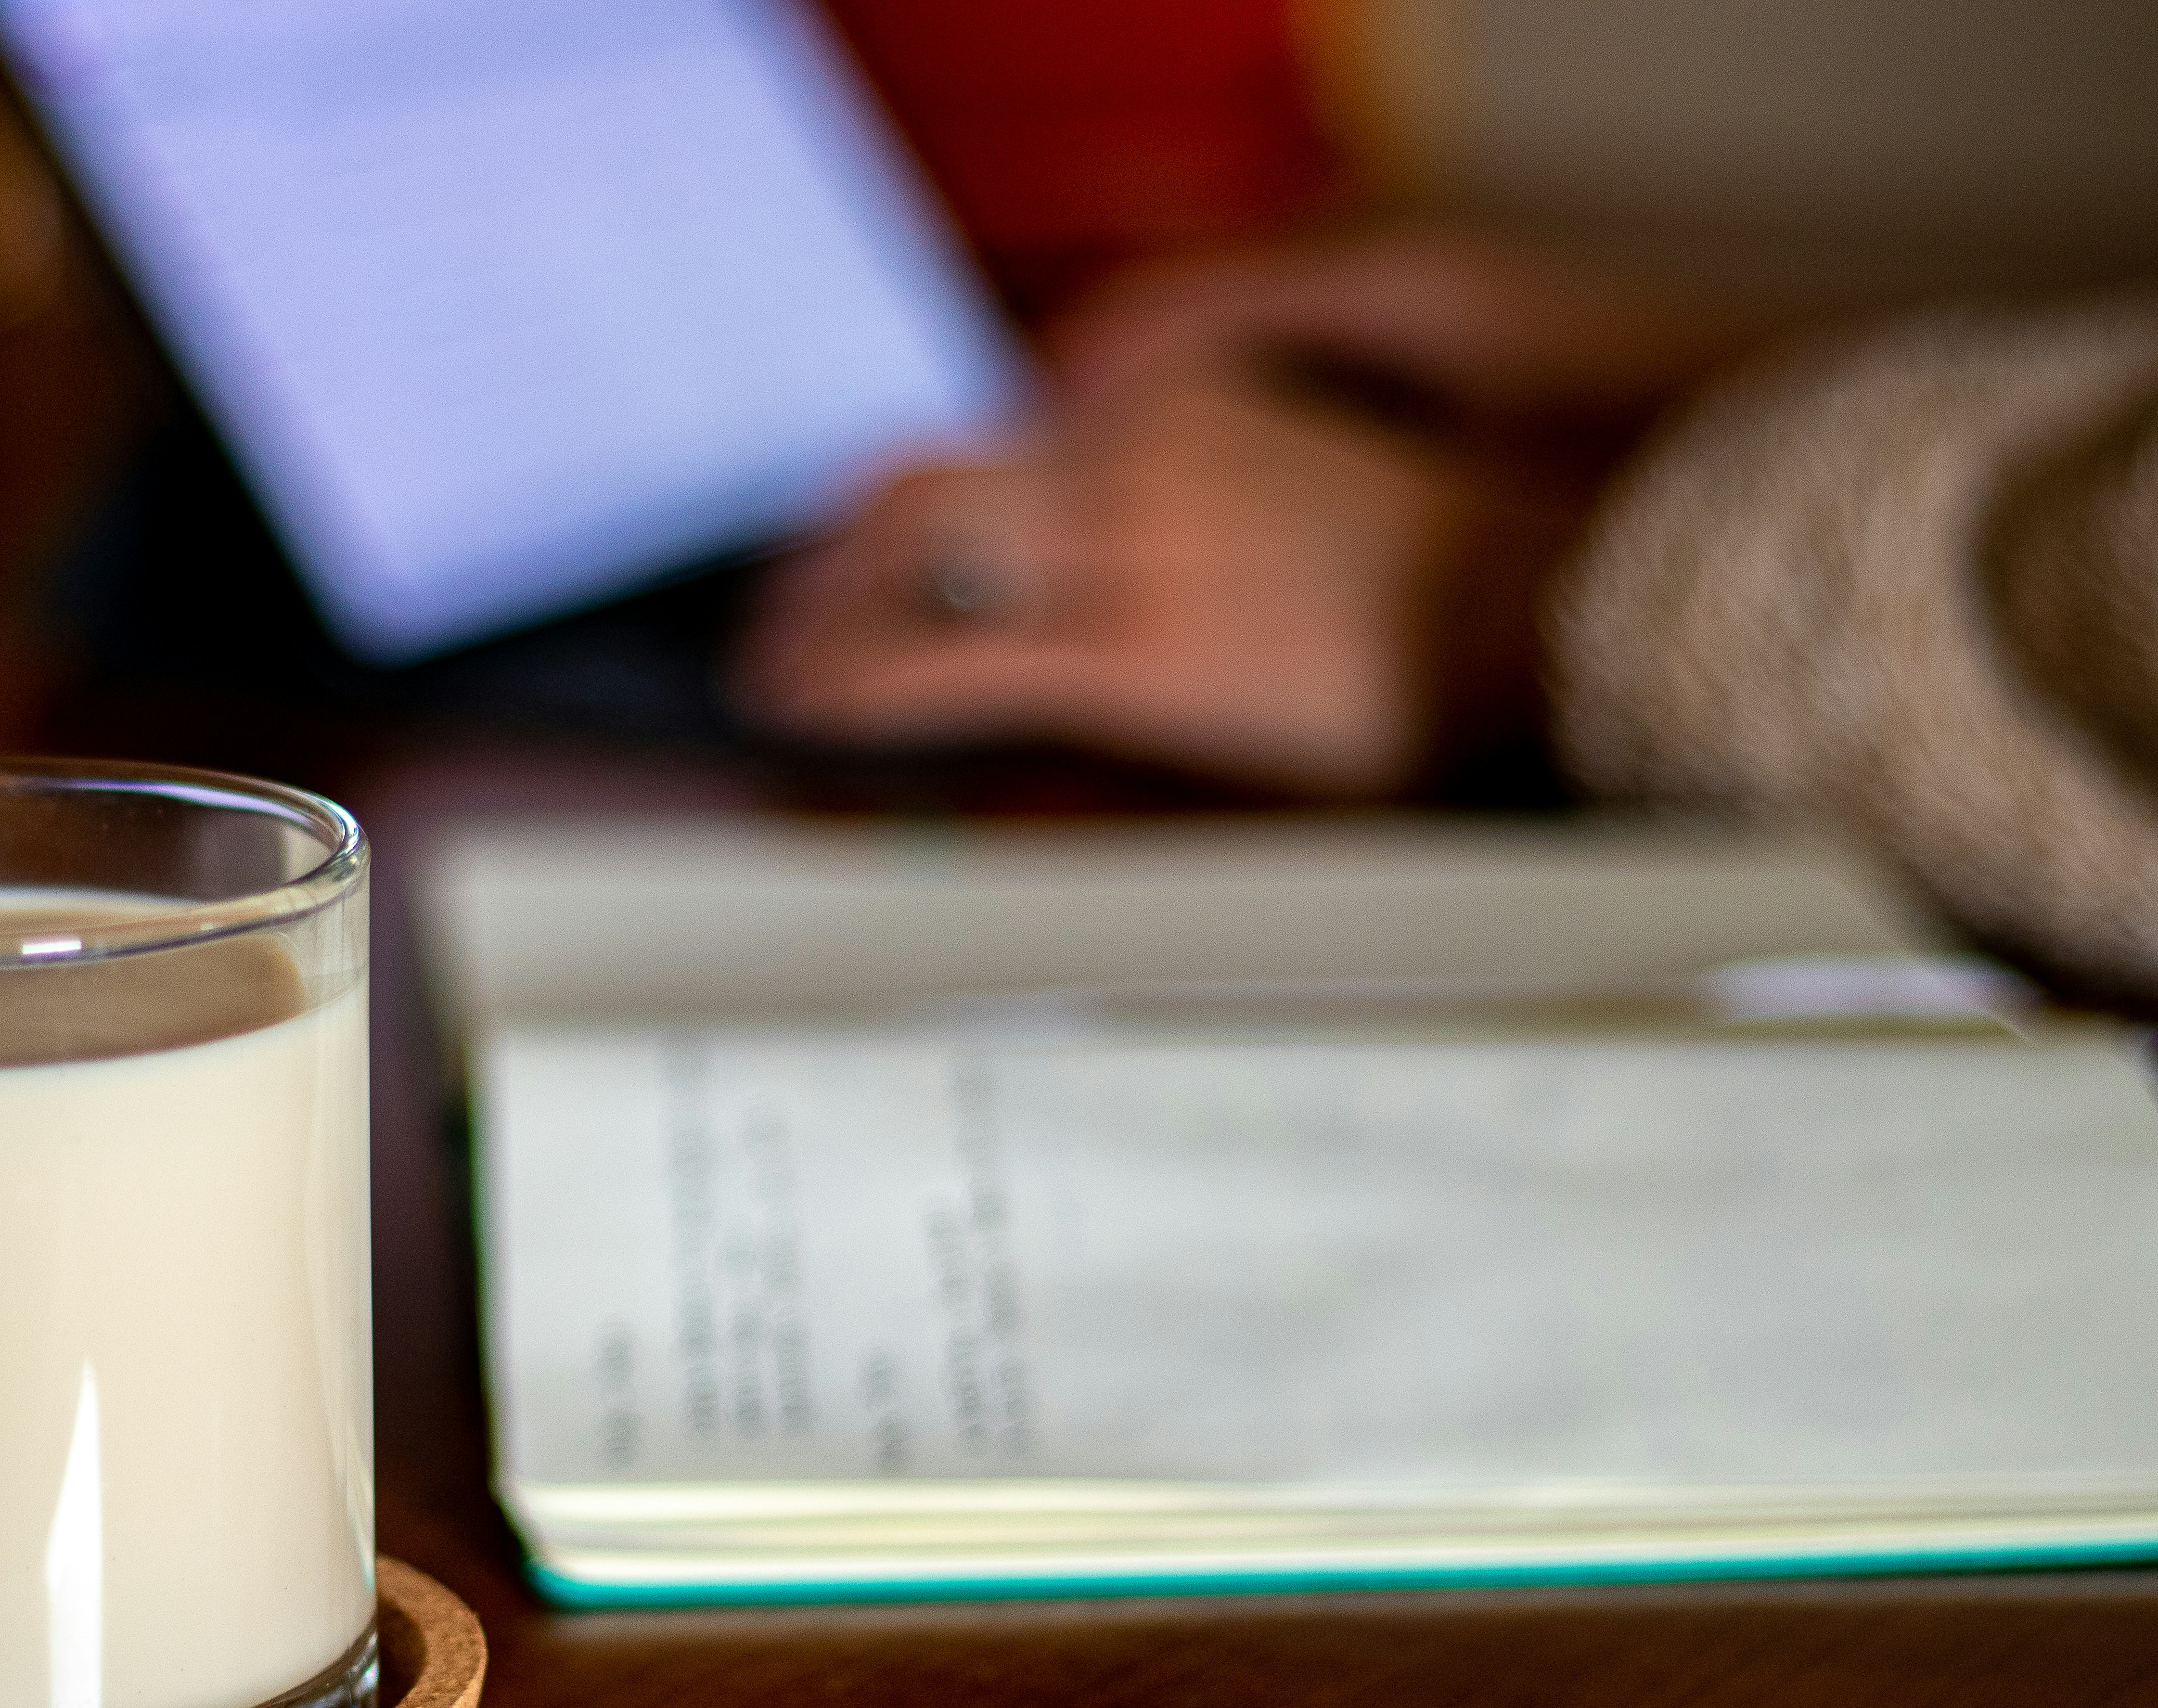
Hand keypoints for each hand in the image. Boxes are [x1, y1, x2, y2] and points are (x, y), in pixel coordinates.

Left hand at [733, 229, 1748, 796]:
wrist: (1523, 603)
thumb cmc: (1423, 573)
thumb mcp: (1275, 485)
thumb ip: (1166, 492)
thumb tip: (1064, 546)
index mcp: (1160, 406)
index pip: (967, 437)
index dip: (874, 503)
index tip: (831, 544)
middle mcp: (1123, 457)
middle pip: (911, 492)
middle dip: (820, 563)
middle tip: (775, 621)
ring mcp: (1122, 553)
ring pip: (907, 566)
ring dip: (816, 624)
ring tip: (774, 676)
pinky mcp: (1130, 655)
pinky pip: (946, 663)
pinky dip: (855, 684)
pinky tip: (813, 711)